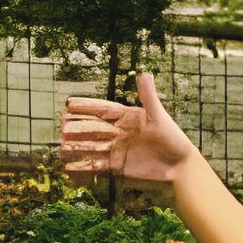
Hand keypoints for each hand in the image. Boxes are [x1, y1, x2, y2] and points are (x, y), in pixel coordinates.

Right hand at [61, 72, 200, 184]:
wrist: (180, 168)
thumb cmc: (174, 140)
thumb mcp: (160, 118)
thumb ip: (149, 98)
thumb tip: (144, 73)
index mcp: (127, 118)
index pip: (102, 110)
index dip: (86, 107)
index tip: (69, 104)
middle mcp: (118, 133)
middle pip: (93, 129)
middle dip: (77, 129)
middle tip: (62, 128)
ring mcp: (116, 151)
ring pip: (92, 148)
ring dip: (77, 149)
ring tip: (62, 149)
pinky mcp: (117, 168)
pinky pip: (97, 167)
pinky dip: (83, 168)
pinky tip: (69, 169)